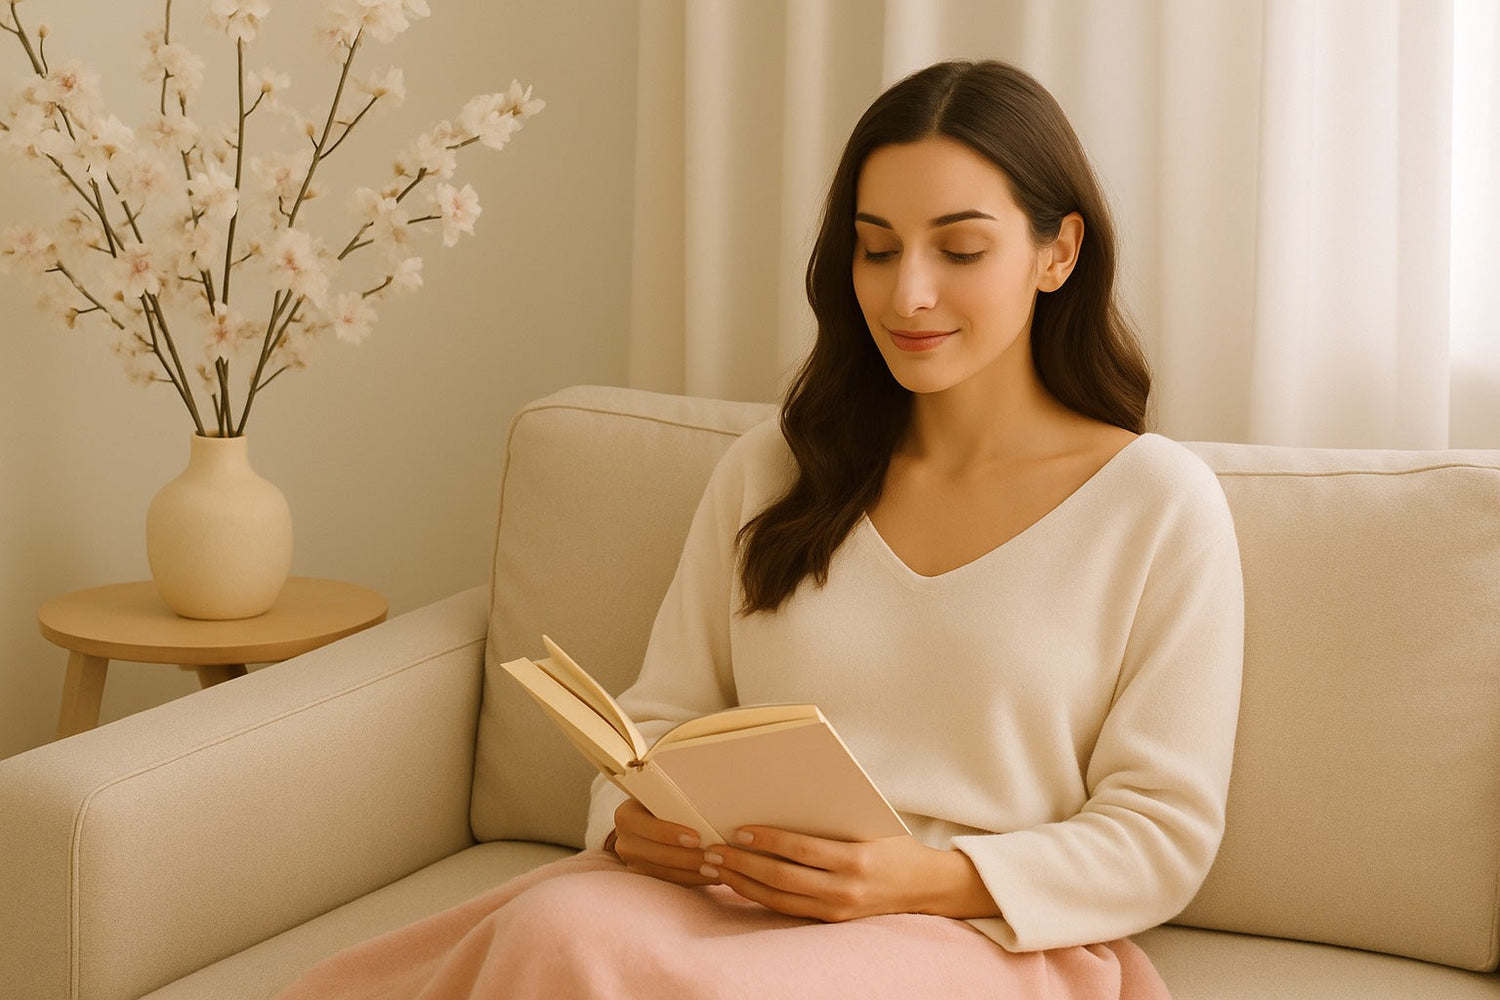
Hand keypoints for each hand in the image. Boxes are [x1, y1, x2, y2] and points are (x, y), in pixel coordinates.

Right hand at [609, 797, 717, 887]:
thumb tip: (709, 804)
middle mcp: (624, 841)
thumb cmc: (660, 803)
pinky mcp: (643, 876)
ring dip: (694, 872)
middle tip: (716, 858)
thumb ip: (677, 802)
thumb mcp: (663, 797)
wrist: (646, 819)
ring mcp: (632, 862)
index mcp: (626, 816)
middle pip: (658, 854)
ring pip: (665, 872)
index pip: (648, 827)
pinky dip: (692, 879)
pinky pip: (670, 882)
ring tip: (718, 869)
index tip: (697, 838)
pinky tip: (711, 876)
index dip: (671, 834)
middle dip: (689, 858)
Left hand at [699, 827, 1000, 922]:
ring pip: (778, 899)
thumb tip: (783, 793)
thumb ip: (831, 814)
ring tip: (717, 867)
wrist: (924, 885)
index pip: (801, 850)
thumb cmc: (892, 842)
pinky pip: (787, 910)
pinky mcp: (830, 920)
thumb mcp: (868, 822)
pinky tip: (739, 883)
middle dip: (743, 865)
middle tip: (713, 850)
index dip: (768, 841)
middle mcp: (845, 889)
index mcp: (856, 860)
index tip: (738, 830)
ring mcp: (836, 910)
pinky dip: (758, 896)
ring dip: (743, 883)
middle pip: (782, 878)